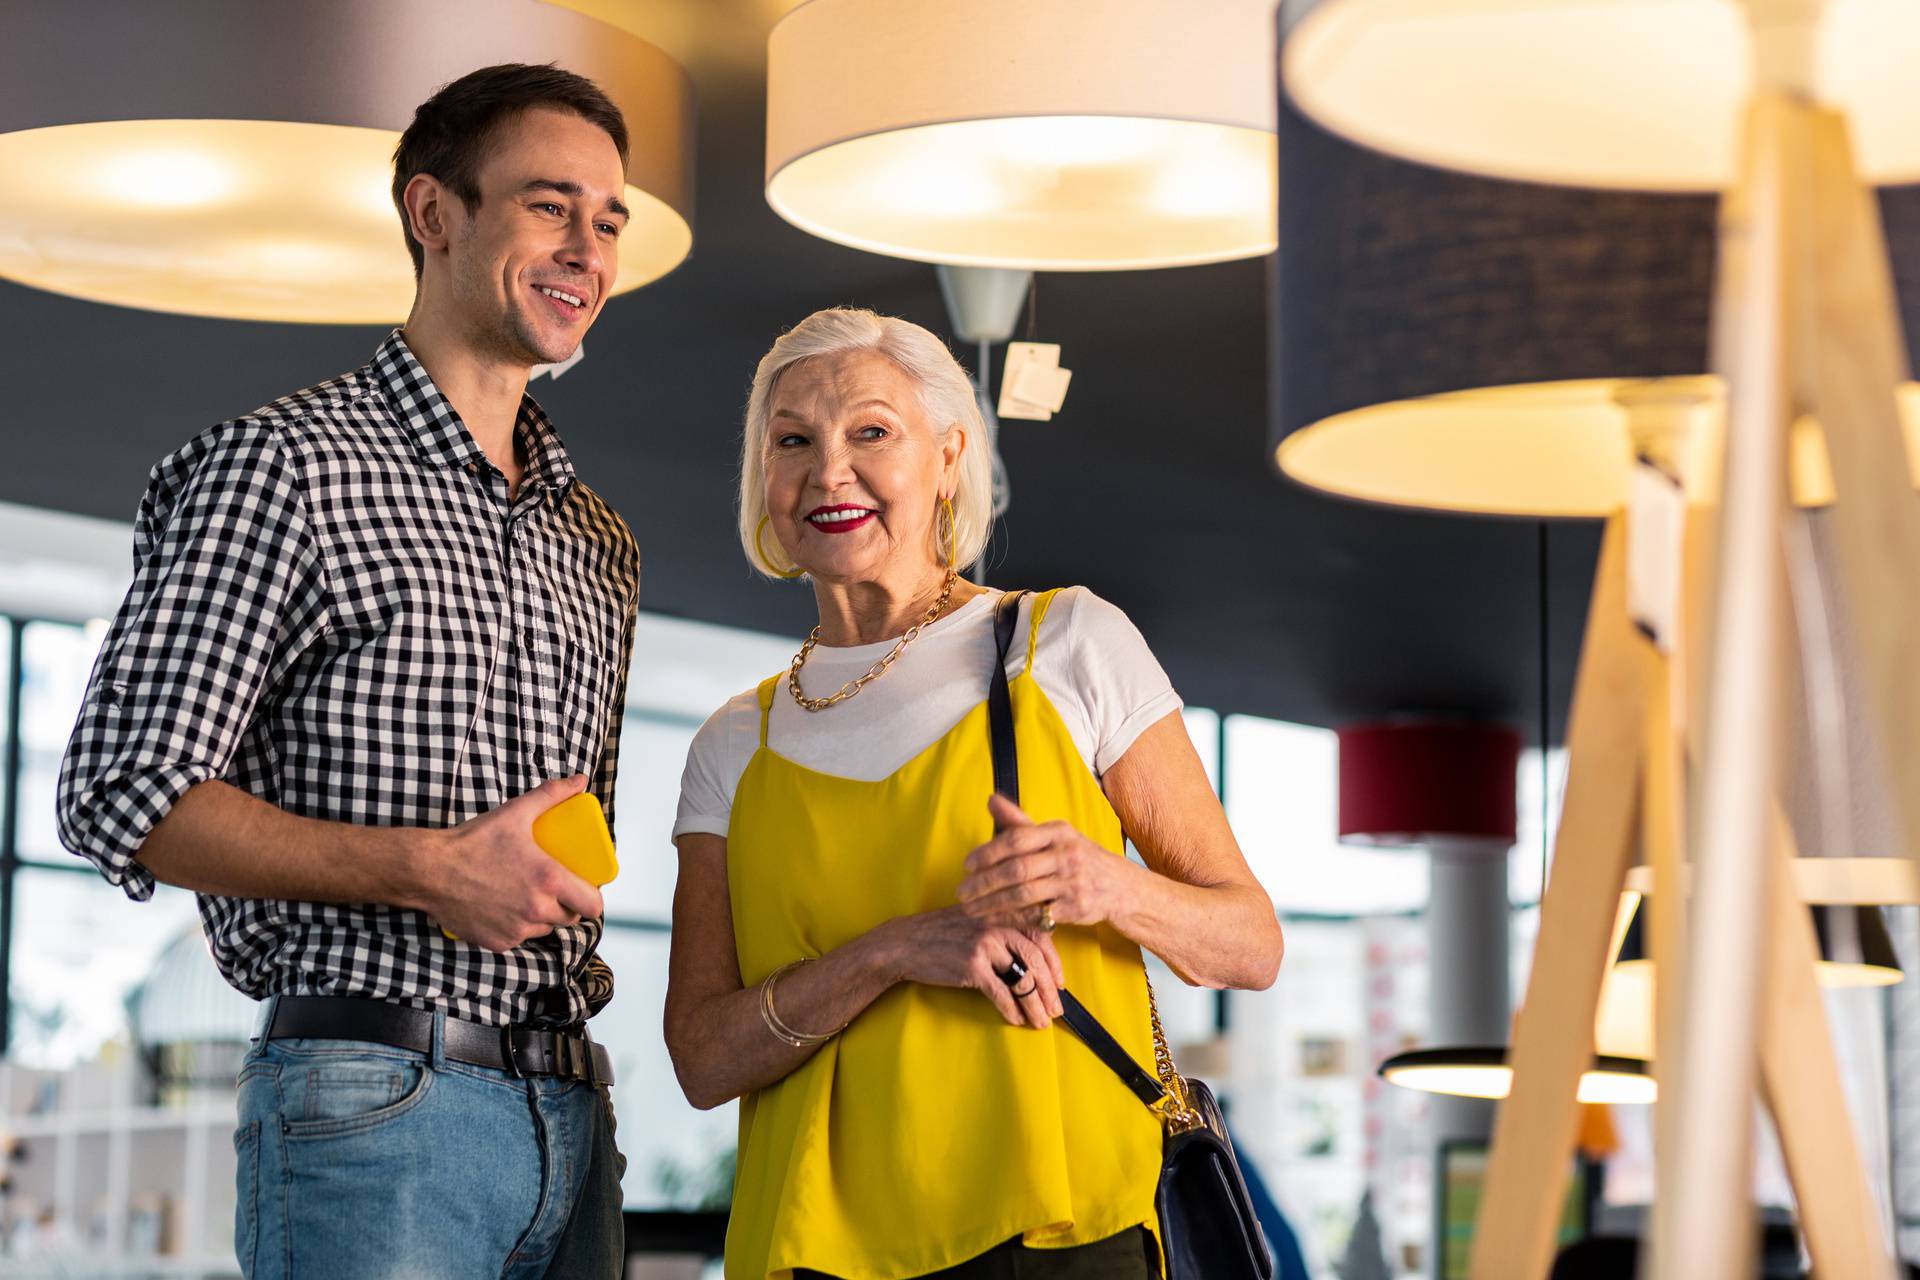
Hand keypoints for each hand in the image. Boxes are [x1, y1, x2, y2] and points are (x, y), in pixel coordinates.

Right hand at [424, 775, 604, 951]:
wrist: (429, 869)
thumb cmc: (473, 841)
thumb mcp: (516, 813)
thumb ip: (551, 795)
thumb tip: (579, 780)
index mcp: (548, 881)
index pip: (592, 905)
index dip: (592, 898)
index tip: (585, 889)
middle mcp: (536, 910)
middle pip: (569, 918)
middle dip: (567, 905)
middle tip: (556, 888)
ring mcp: (516, 930)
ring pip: (544, 928)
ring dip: (542, 917)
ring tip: (529, 896)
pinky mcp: (497, 942)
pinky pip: (518, 938)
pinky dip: (516, 927)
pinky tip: (506, 909)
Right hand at [881, 906, 1064, 1028]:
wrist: (905, 943)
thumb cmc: (941, 935)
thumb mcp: (976, 921)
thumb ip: (1003, 930)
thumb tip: (1031, 959)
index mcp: (1002, 913)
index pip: (1041, 937)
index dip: (1055, 963)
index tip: (1060, 983)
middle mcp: (998, 925)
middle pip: (1037, 960)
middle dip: (1050, 990)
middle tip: (1056, 1010)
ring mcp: (986, 945)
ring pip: (1023, 979)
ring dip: (1035, 1005)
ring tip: (1040, 1021)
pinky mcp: (973, 966)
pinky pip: (1002, 993)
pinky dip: (1012, 1010)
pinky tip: (1015, 1019)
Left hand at [957, 794, 1129, 930]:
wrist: (1120, 886)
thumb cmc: (1078, 857)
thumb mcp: (1055, 835)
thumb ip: (1020, 822)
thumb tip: (991, 800)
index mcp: (1058, 832)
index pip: (1016, 839)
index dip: (988, 852)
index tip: (967, 866)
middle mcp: (1067, 854)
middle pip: (1017, 869)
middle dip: (984, 883)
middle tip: (962, 892)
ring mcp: (1073, 882)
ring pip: (1024, 894)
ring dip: (992, 904)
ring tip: (971, 909)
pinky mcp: (1076, 907)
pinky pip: (1036, 915)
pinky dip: (1011, 918)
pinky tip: (993, 919)